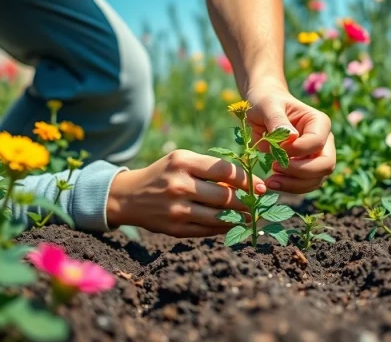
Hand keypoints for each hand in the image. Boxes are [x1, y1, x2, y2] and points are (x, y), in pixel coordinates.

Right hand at [106, 150, 265, 237]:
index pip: (224, 171)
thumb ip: (210, 167)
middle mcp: (179, 185)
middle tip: (261, 204)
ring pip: (220, 217)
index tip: (261, 186)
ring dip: (241, 218)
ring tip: (253, 216)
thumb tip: (246, 181)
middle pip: (225, 197)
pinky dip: (225, 228)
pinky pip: (209, 230)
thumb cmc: (164, 174)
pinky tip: (235, 225)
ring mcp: (177, 209)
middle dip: (248, 202)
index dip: (247, 180)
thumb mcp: (182, 160)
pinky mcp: (175, 229)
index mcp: (182, 162)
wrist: (128, 197)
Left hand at [246, 85, 335, 193]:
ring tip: (270, 181)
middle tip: (275, 168)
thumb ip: (278, 120)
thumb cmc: (267, 103)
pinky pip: (305, 185)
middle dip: (300, 172)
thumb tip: (292, 138)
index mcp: (319, 122)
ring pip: (317, 180)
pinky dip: (289, 187)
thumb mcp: (268, 106)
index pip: (316, 143)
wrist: (263, 110)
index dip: (297, 150)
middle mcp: (324, 141)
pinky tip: (271, 183)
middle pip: (326, 165)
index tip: (275, 148)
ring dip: (294, 184)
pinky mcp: (307, 169)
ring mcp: (317, 157)